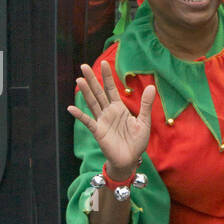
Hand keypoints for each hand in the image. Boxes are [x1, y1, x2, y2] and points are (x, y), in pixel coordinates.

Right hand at [68, 61, 155, 175]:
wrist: (130, 160)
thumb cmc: (137, 142)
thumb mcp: (144, 121)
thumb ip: (146, 105)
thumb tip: (152, 86)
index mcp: (119, 108)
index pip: (111, 89)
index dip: (107, 77)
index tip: (104, 63)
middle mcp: (108, 112)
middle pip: (98, 93)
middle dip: (92, 79)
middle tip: (84, 66)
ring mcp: (102, 121)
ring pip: (92, 103)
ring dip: (86, 92)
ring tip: (79, 79)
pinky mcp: (98, 132)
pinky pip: (88, 122)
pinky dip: (79, 115)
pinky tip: (71, 108)